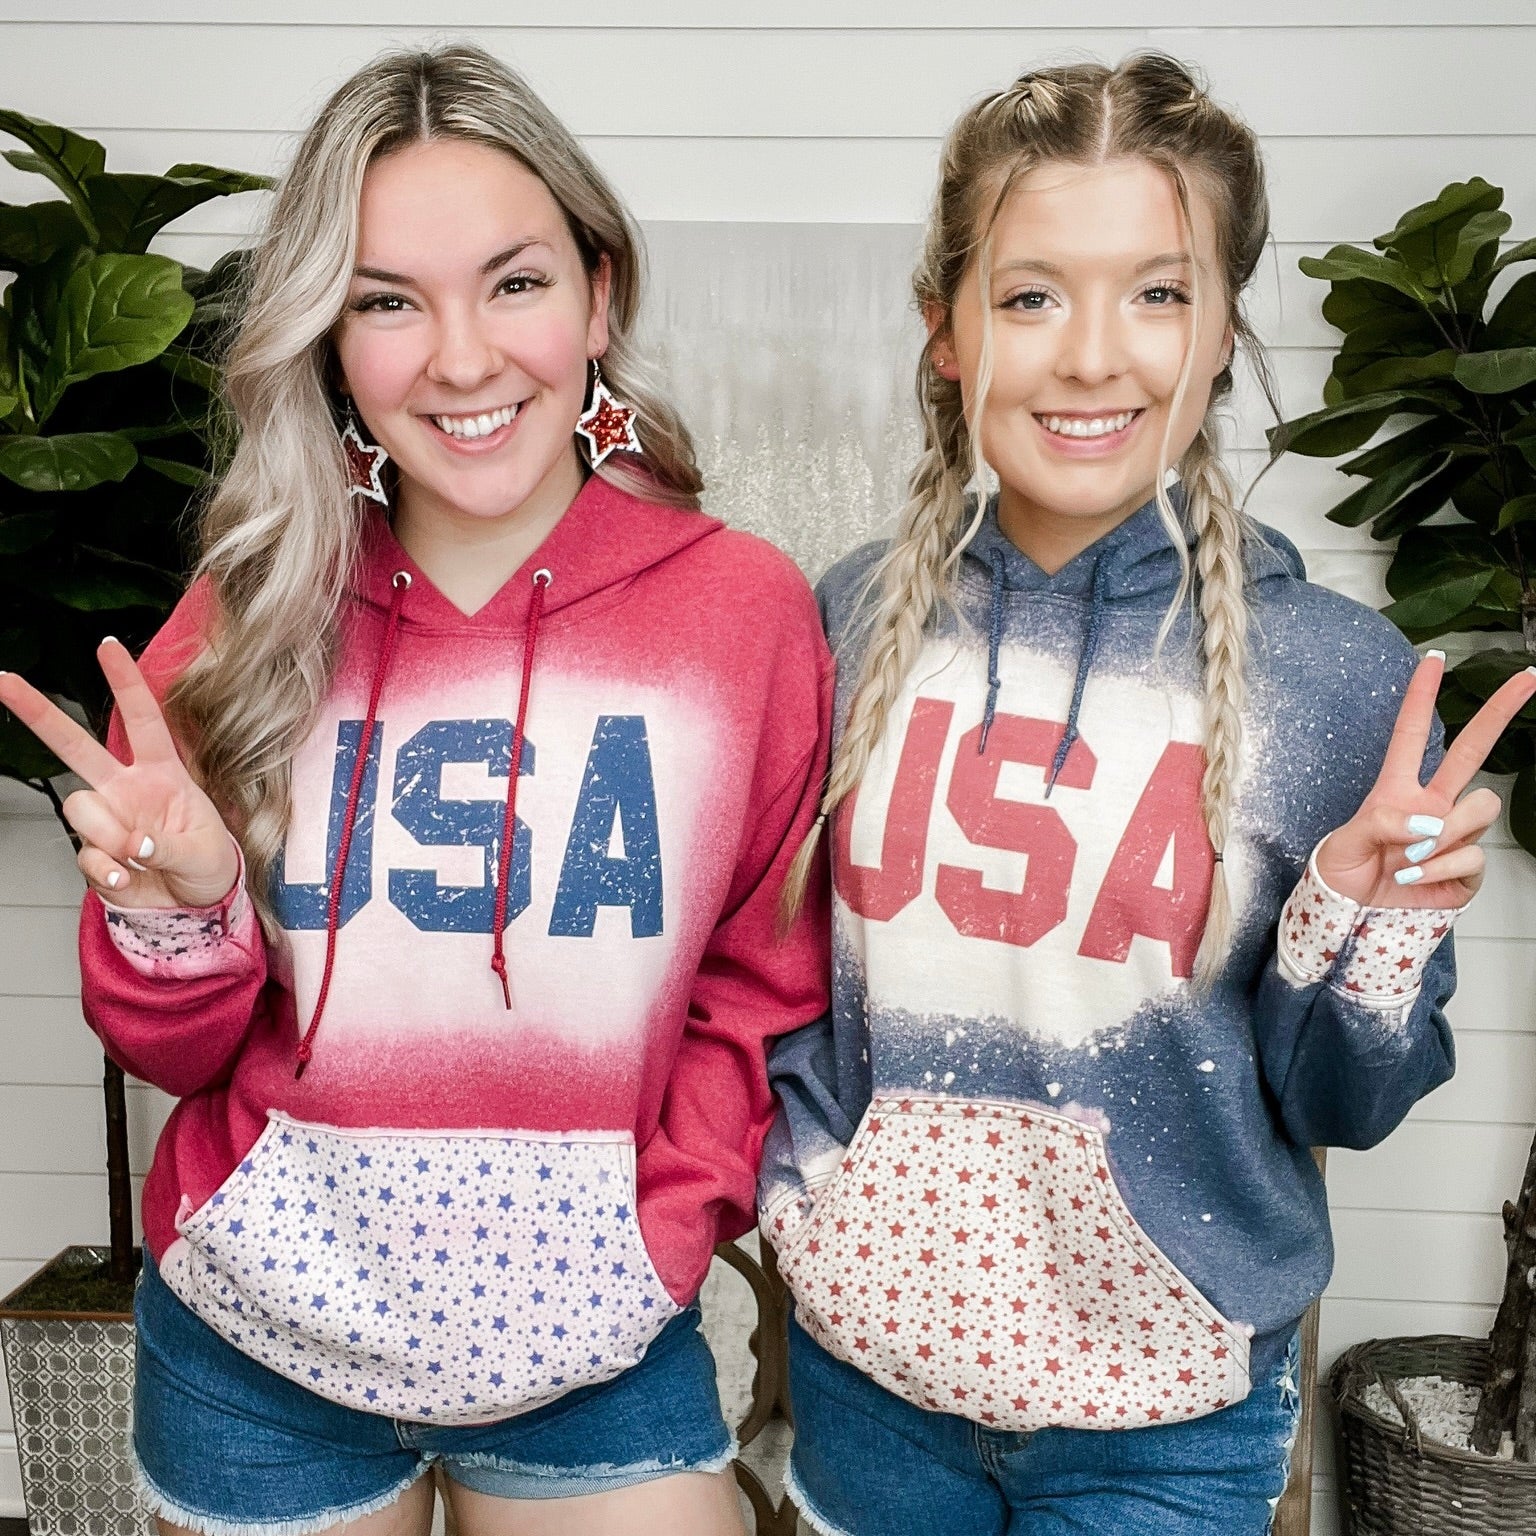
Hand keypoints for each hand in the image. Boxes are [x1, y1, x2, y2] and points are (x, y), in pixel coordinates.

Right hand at [0, 639, 239, 908]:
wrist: (196, 904)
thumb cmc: (208, 863)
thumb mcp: (204, 851)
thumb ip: (167, 845)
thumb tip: (133, 844)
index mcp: (162, 772)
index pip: (144, 720)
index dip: (126, 683)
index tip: (107, 646)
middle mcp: (125, 788)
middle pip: (74, 744)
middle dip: (36, 711)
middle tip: (2, 678)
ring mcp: (106, 819)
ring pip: (80, 806)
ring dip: (109, 833)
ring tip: (140, 856)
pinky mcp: (93, 853)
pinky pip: (86, 855)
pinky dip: (108, 870)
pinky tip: (128, 878)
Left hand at [1317, 651, 1535, 909]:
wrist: (1353, 919)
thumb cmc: (1344, 875)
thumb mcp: (1347, 841)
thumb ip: (1383, 822)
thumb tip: (1428, 820)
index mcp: (1397, 789)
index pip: (1411, 734)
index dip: (1421, 696)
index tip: (1434, 658)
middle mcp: (1432, 804)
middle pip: (1474, 749)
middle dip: (1501, 712)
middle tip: (1529, 676)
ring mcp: (1454, 834)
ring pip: (1480, 806)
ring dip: (1444, 832)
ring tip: (1409, 856)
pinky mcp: (1468, 868)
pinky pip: (1473, 852)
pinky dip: (1441, 866)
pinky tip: (1417, 877)